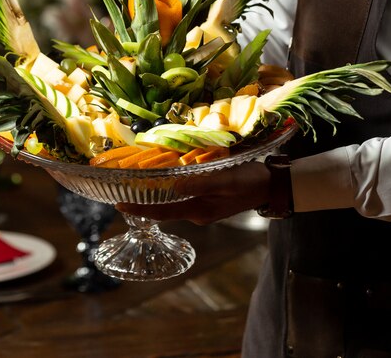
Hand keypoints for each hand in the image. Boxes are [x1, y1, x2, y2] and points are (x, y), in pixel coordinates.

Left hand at [116, 161, 270, 224]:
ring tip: (138, 183)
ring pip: (173, 202)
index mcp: (198, 210)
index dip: (139, 208)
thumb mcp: (225, 180)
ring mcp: (203, 208)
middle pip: (164, 208)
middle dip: (144, 201)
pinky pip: (183, 197)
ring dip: (156, 194)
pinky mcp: (208, 200)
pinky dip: (170, 190)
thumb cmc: (249, 181)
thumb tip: (173, 186)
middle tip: (123, 190)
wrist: (271, 186)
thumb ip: (200, 183)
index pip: (162, 211)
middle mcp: (197, 212)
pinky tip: (166, 178)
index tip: (118, 204)